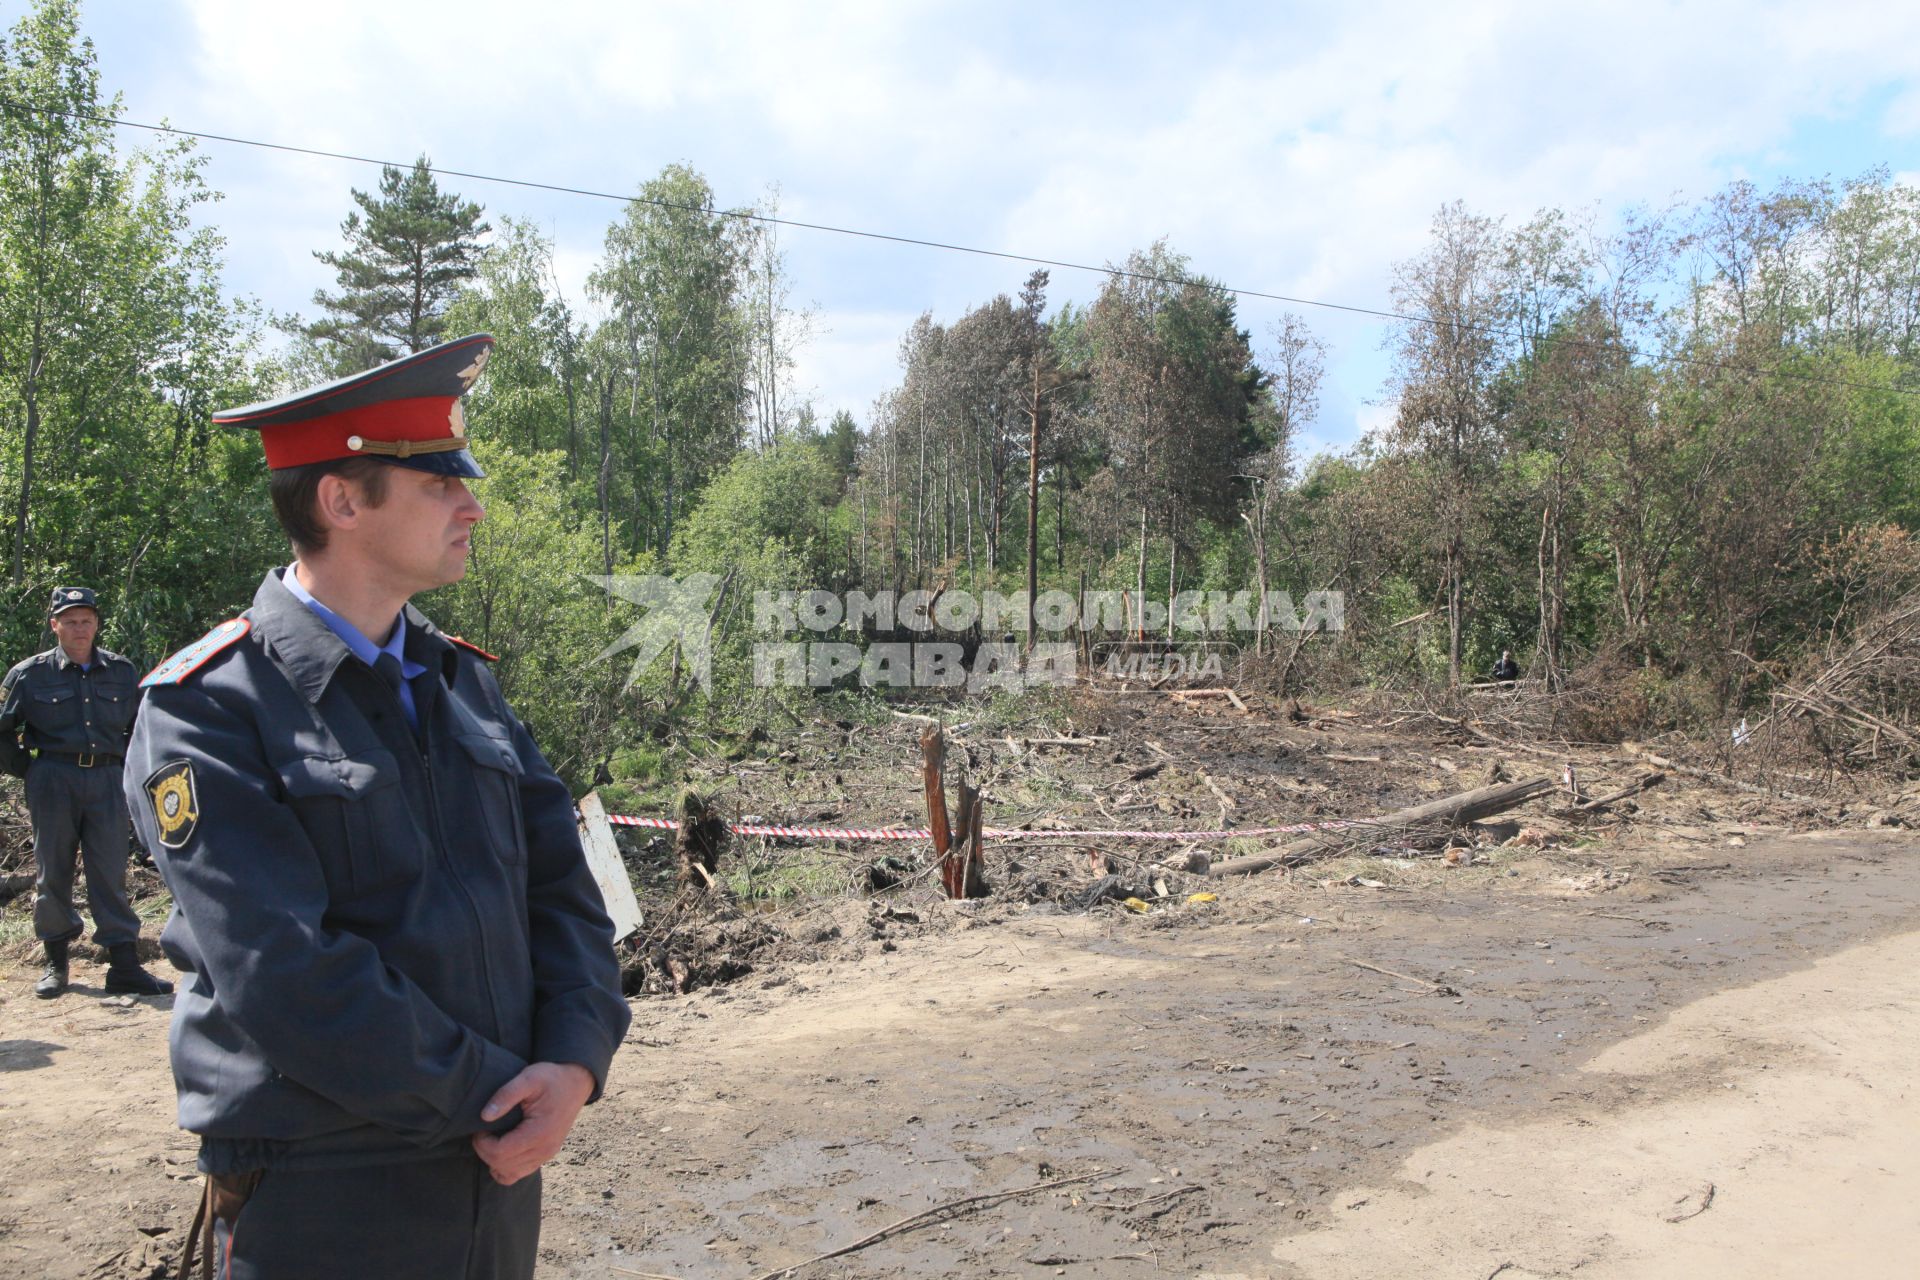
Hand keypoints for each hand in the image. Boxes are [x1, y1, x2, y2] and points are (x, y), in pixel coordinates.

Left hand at [470, 1061, 595, 1184]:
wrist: (575, 1082)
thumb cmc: (551, 1078)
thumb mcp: (528, 1077)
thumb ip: (506, 1094)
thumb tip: (484, 1116)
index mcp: (539, 1132)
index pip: (500, 1153)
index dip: (482, 1143)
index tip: (480, 1127)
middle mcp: (544, 1149)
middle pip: (502, 1165)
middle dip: (484, 1151)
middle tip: (483, 1132)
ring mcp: (546, 1154)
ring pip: (510, 1173)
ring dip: (493, 1160)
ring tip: (492, 1139)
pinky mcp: (545, 1155)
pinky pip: (519, 1173)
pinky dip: (505, 1168)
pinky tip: (502, 1150)